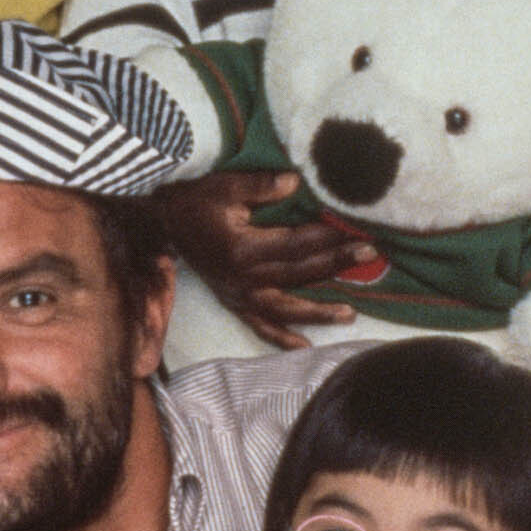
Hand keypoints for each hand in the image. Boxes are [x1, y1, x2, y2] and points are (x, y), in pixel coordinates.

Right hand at [154, 173, 370, 346]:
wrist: (161, 228)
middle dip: (336, 264)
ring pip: (286, 309)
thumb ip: (260, 186)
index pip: (296, 244)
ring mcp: (239, 296)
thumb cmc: (194, 204)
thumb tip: (296, 182)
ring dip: (318, 312)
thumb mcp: (223, 187)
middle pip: (299, 274)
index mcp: (244, 250)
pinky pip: (260, 326)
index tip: (355, 230)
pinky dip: (281, 339)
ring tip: (350, 314)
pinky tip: (304, 347)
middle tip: (370, 255)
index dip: (327, 237)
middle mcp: (244, 279)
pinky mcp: (234, 303)